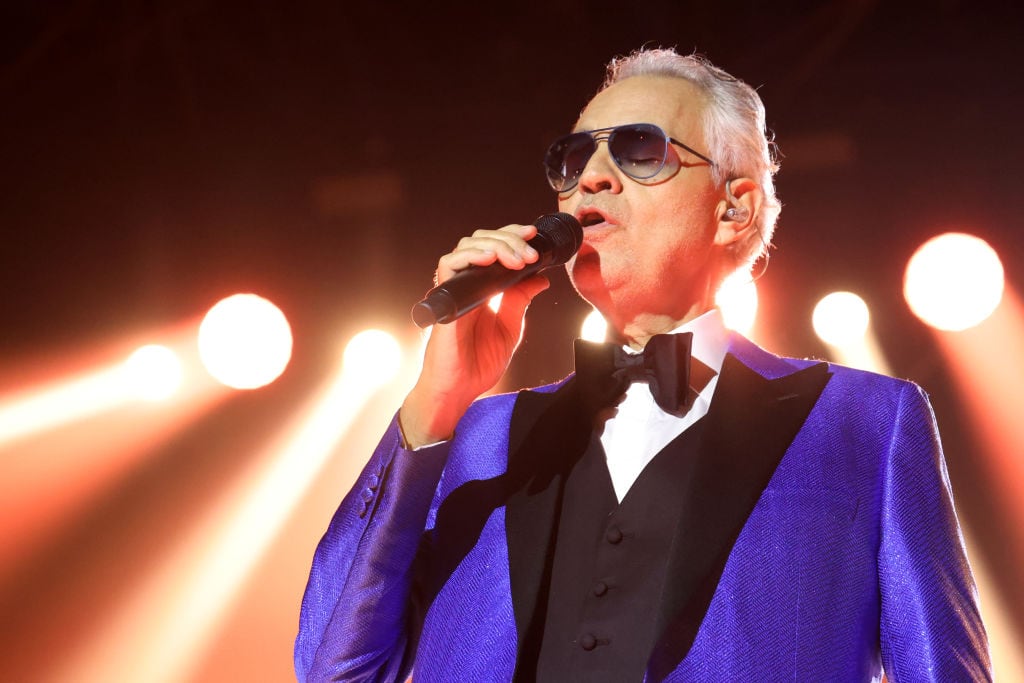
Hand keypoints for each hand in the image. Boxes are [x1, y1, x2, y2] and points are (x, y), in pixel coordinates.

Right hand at [399, 223, 549, 447]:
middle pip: (481, 240)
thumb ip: (520, 301)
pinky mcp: (445, 300)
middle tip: (530, 253)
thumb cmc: (477, 364)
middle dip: (509, 239)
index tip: (533, 237)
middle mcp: (467, 284)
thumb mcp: (510, 328)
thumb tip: (541, 279)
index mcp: (482, 288)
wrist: (459, 389)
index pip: (494, 248)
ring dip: (496, 246)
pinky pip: (448, 266)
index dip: (512, 237)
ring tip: (517, 260)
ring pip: (467, 246)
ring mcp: (455, 290)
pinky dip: (469, 256)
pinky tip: (490, 260)